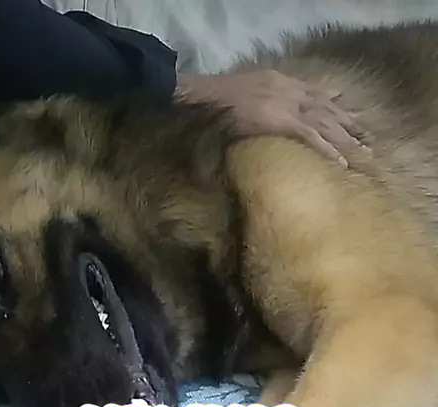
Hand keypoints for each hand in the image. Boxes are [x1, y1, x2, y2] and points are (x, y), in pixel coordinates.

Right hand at [177, 69, 366, 165]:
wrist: (201, 98)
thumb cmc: (215, 102)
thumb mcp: (244, 98)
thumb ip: (261, 106)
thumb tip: (267, 124)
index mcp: (280, 82)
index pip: (316, 98)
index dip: (336, 113)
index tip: (351, 126)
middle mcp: (289, 89)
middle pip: (327, 110)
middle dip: (348, 127)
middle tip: (367, 144)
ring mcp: (286, 103)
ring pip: (325, 123)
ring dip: (345, 141)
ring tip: (362, 157)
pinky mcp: (281, 119)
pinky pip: (311, 136)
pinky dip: (327, 149)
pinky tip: (341, 163)